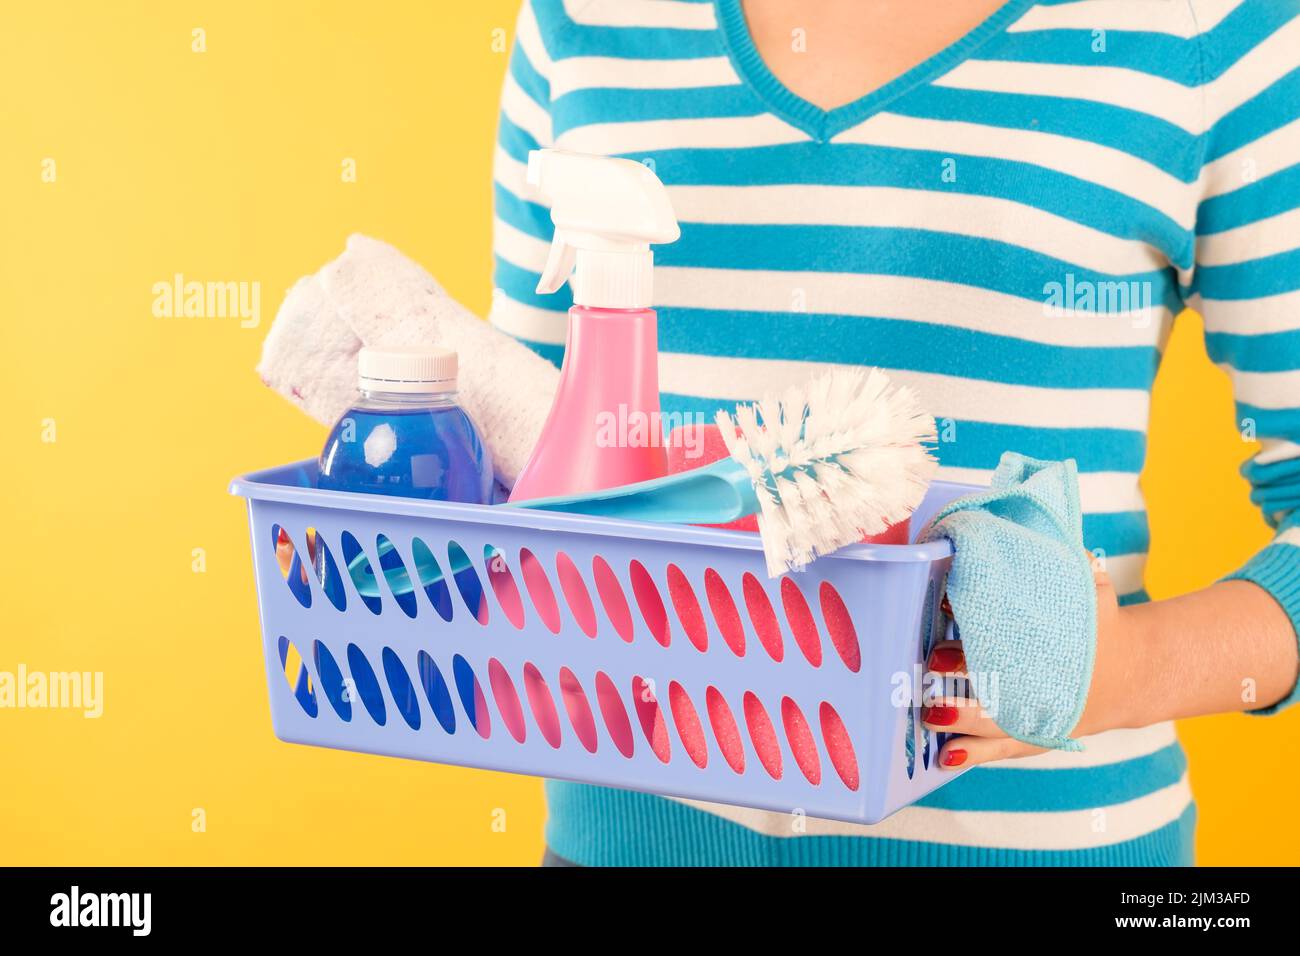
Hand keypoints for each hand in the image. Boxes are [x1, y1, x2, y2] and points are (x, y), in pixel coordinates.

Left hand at [922, 552, 1144, 768]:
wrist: (1132, 671)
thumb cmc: (1095, 621)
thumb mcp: (1086, 585)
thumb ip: (1056, 561)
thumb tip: (1021, 531)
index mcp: (1056, 640)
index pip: (1010, 629)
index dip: (978, 618)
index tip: (947, 606)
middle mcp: (1044, 681)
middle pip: (1002, 677)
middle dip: (967, 669)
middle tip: (935, 659)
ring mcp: (1038, 714)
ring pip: (997, 722)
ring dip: (962, 718)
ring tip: (930, 713)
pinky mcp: (1033, 736)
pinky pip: (1000, 750)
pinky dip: (973, 754)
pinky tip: (944, 756)